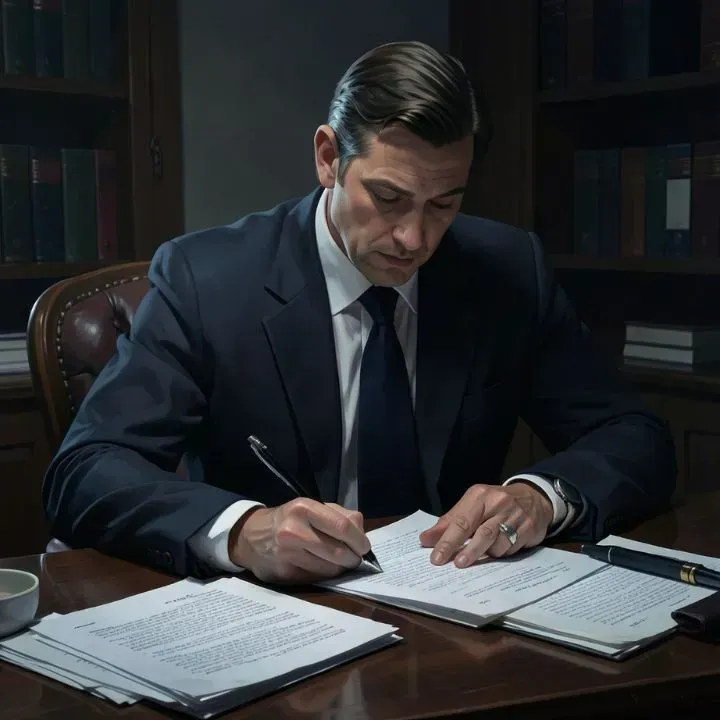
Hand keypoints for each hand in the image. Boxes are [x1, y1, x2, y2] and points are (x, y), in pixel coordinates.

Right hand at [228, 498, 369, 583]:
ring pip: (329, 569)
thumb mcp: (312, 507)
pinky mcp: (284, 573)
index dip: (359, 540)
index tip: (364, 547)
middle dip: (353, 558)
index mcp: (304, 507)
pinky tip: (320, 567)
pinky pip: (316, 578)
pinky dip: (324, 575)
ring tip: (338, 562)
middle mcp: (293, 529)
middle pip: (338, 551)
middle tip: (355, 558)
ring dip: (340, 568)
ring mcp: (287, 553)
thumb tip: (362, 535)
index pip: (342, 527)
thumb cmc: (290, 519)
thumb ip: (340, 516)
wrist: (251, 536)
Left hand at [419, 483, 553, 567]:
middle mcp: (498, 503)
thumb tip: (426, 539)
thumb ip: (450, 522)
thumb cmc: (494, 504)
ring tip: (479, 554)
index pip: (460, 521)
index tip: (436, 558)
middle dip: (466, 551)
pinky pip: (511, 548)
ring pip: (497, 544)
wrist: (533, 498)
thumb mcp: (472, 506)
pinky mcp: (529, 528)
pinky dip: (501, 553)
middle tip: (455, 565)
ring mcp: (516, 515)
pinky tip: (498, 549)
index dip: (447, 541)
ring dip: (485, 554)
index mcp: (479, 495)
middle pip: (480, 533)